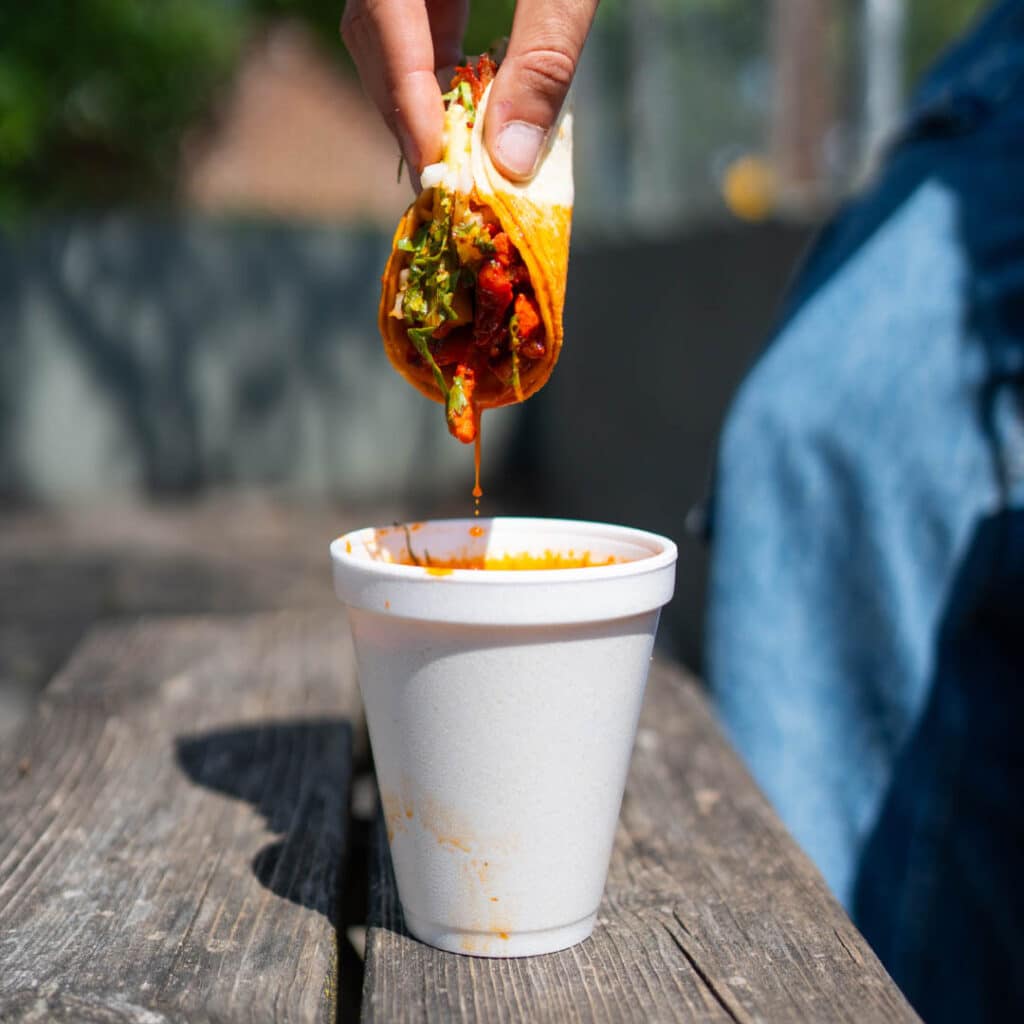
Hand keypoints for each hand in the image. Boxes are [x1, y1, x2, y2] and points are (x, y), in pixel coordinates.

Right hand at [341, 0, 597, 183]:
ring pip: (383, 28)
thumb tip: (514, 160)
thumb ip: (544, 55)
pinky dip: (435, 63)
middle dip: (405, 109)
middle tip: (443, 179)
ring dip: (417, 95)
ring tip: (455, 156)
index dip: (404, 101)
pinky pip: (413, 12)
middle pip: (370, 30)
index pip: (380, 19)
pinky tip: (465, 103)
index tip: (434, 170)